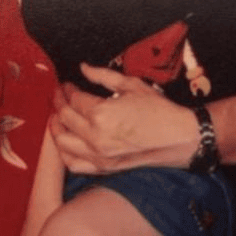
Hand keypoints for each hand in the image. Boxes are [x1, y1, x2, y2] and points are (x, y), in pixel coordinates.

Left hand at [50, 63, 197, 173]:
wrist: (179, 137)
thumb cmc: (159, 110)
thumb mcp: (131, 85)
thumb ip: (102, 75)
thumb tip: (83, 67)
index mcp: (101, 113)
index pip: (74, 100)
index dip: (67, 89)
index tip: (67, 84)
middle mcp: (96, 136)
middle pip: (64, 118)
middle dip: (58, 103)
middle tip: (59, 94)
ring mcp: (99, 155)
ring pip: (62, 143)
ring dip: (56, 127)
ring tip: (57, 116)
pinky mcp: (104, 167)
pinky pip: (74, 164)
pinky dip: (64, 153)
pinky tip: (66, 142)